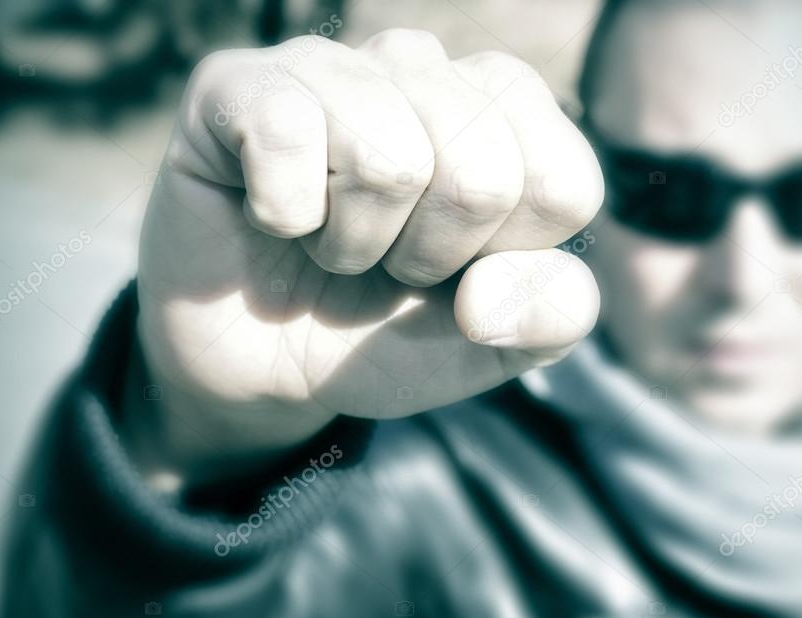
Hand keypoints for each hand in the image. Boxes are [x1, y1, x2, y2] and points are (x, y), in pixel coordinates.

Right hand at [132, 30, 602, 477]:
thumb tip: (497, 293)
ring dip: (353, 244)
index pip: (561, 185)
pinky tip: (272, 213)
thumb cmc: (380, 333)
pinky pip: (289, 136)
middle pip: (481, 175)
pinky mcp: (240, 82)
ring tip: (328, 241)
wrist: (259, 365)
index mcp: (505, 115)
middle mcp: (427, 69)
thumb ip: (550, 317)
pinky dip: (282, 213)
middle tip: (383, 261)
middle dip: (427, 257)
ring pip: (389, 162)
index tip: (456, 271)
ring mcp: (334, 67)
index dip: (504, 260)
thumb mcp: (488, 344)